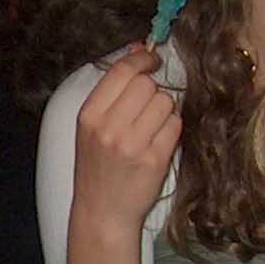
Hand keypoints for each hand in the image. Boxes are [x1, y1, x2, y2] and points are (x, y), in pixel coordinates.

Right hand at [72, 43, 180, 242]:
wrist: (103, 213)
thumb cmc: (98, 168)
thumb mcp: (92, 127)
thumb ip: (113, 91)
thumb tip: (140, 50)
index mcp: (89, 115)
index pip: (122, 71)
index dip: (142, 60)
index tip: (151, 61)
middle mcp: (109, 128)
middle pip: (146, 84)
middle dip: (153, 90)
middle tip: (147, 108)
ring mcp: (132, 144)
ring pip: (165, 102)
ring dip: (164, 111)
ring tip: (151, 129)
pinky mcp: (154, 160)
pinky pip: (175, 125)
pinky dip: (172, 130)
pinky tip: (158, 143)